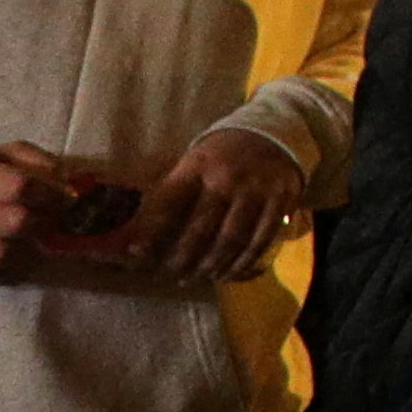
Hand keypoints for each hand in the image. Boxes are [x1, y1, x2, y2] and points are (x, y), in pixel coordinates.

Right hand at [0, 143, 61, 290]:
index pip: (19, 187)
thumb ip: (31, 159)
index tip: (64, 199)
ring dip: (18, 250)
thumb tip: (64, 179)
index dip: (50, 194)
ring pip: (0, 256)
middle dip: (40, 223)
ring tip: (17, 239)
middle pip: (16, 223)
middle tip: (44, 221)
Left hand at [125, 127, 307, 282]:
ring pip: (231, 240)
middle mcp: (228, 177)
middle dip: (182, 258)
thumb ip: (167, 196)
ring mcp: (257, 190)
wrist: (272, 134)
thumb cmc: (221, 157)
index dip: (151, 231)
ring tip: (196, 277)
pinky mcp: (280, 200)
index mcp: (199, 165)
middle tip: (171, 274)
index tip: (137, 254)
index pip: (170, 203)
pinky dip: (241, 262)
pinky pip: (260, 240)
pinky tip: (226, 272)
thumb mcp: (193, 164)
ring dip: (210, 266)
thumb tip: (130, 236)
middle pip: (200, 229)